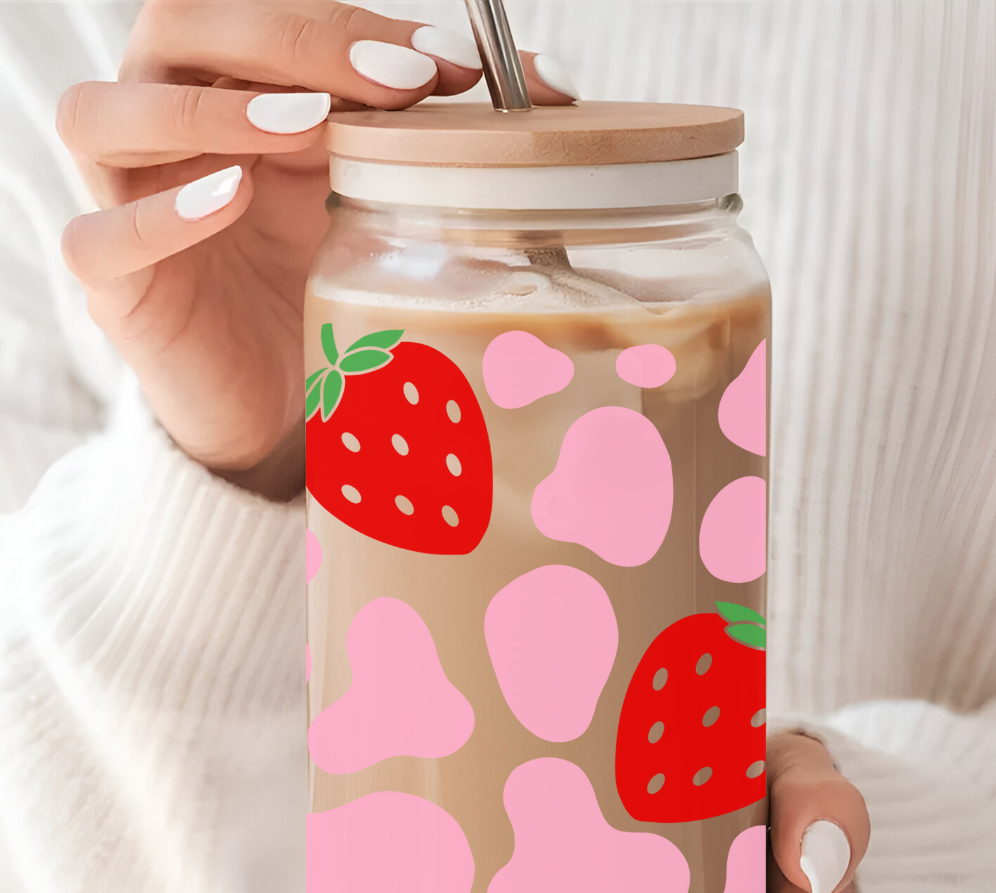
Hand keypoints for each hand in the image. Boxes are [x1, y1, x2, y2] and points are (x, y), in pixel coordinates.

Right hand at [57, 0, 575, 499]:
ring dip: (210, 107)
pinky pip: (100, 236)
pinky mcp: (114, 287)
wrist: (269, 403)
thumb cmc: (315, 297)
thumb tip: (546, 90)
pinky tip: (231, 201)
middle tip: (398, 80)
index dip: (354, 28)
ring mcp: (125, 205)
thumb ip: (415, 144)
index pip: (269, 22)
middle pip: (179, 29)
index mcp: (233, 101)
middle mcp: (167, 134)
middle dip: (294, 41)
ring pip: (103, 112)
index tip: (454, 63)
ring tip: (308, 125)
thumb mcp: (366, 206)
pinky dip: (162, 214)